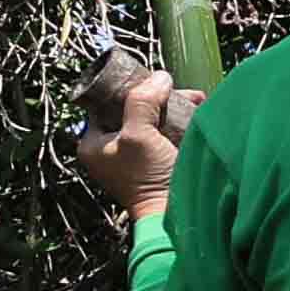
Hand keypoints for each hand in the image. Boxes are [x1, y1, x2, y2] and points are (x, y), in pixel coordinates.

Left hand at [70, 62, 196, 213]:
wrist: (173, 213)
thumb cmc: (148, 178)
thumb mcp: (139, 135)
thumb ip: (142, 102)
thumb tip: (158, 77)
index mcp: (93, 143)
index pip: (105, 103)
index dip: (128, 88)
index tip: (150, 79)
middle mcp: (109, 148)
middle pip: (132, 108)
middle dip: (158, 97)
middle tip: (177, 89)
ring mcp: (131, 155)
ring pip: (151, 118)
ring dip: (172, 107)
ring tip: (194, 99)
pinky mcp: (153, 160)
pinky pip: (164, 131)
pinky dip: (179, 120)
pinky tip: (196, 109)